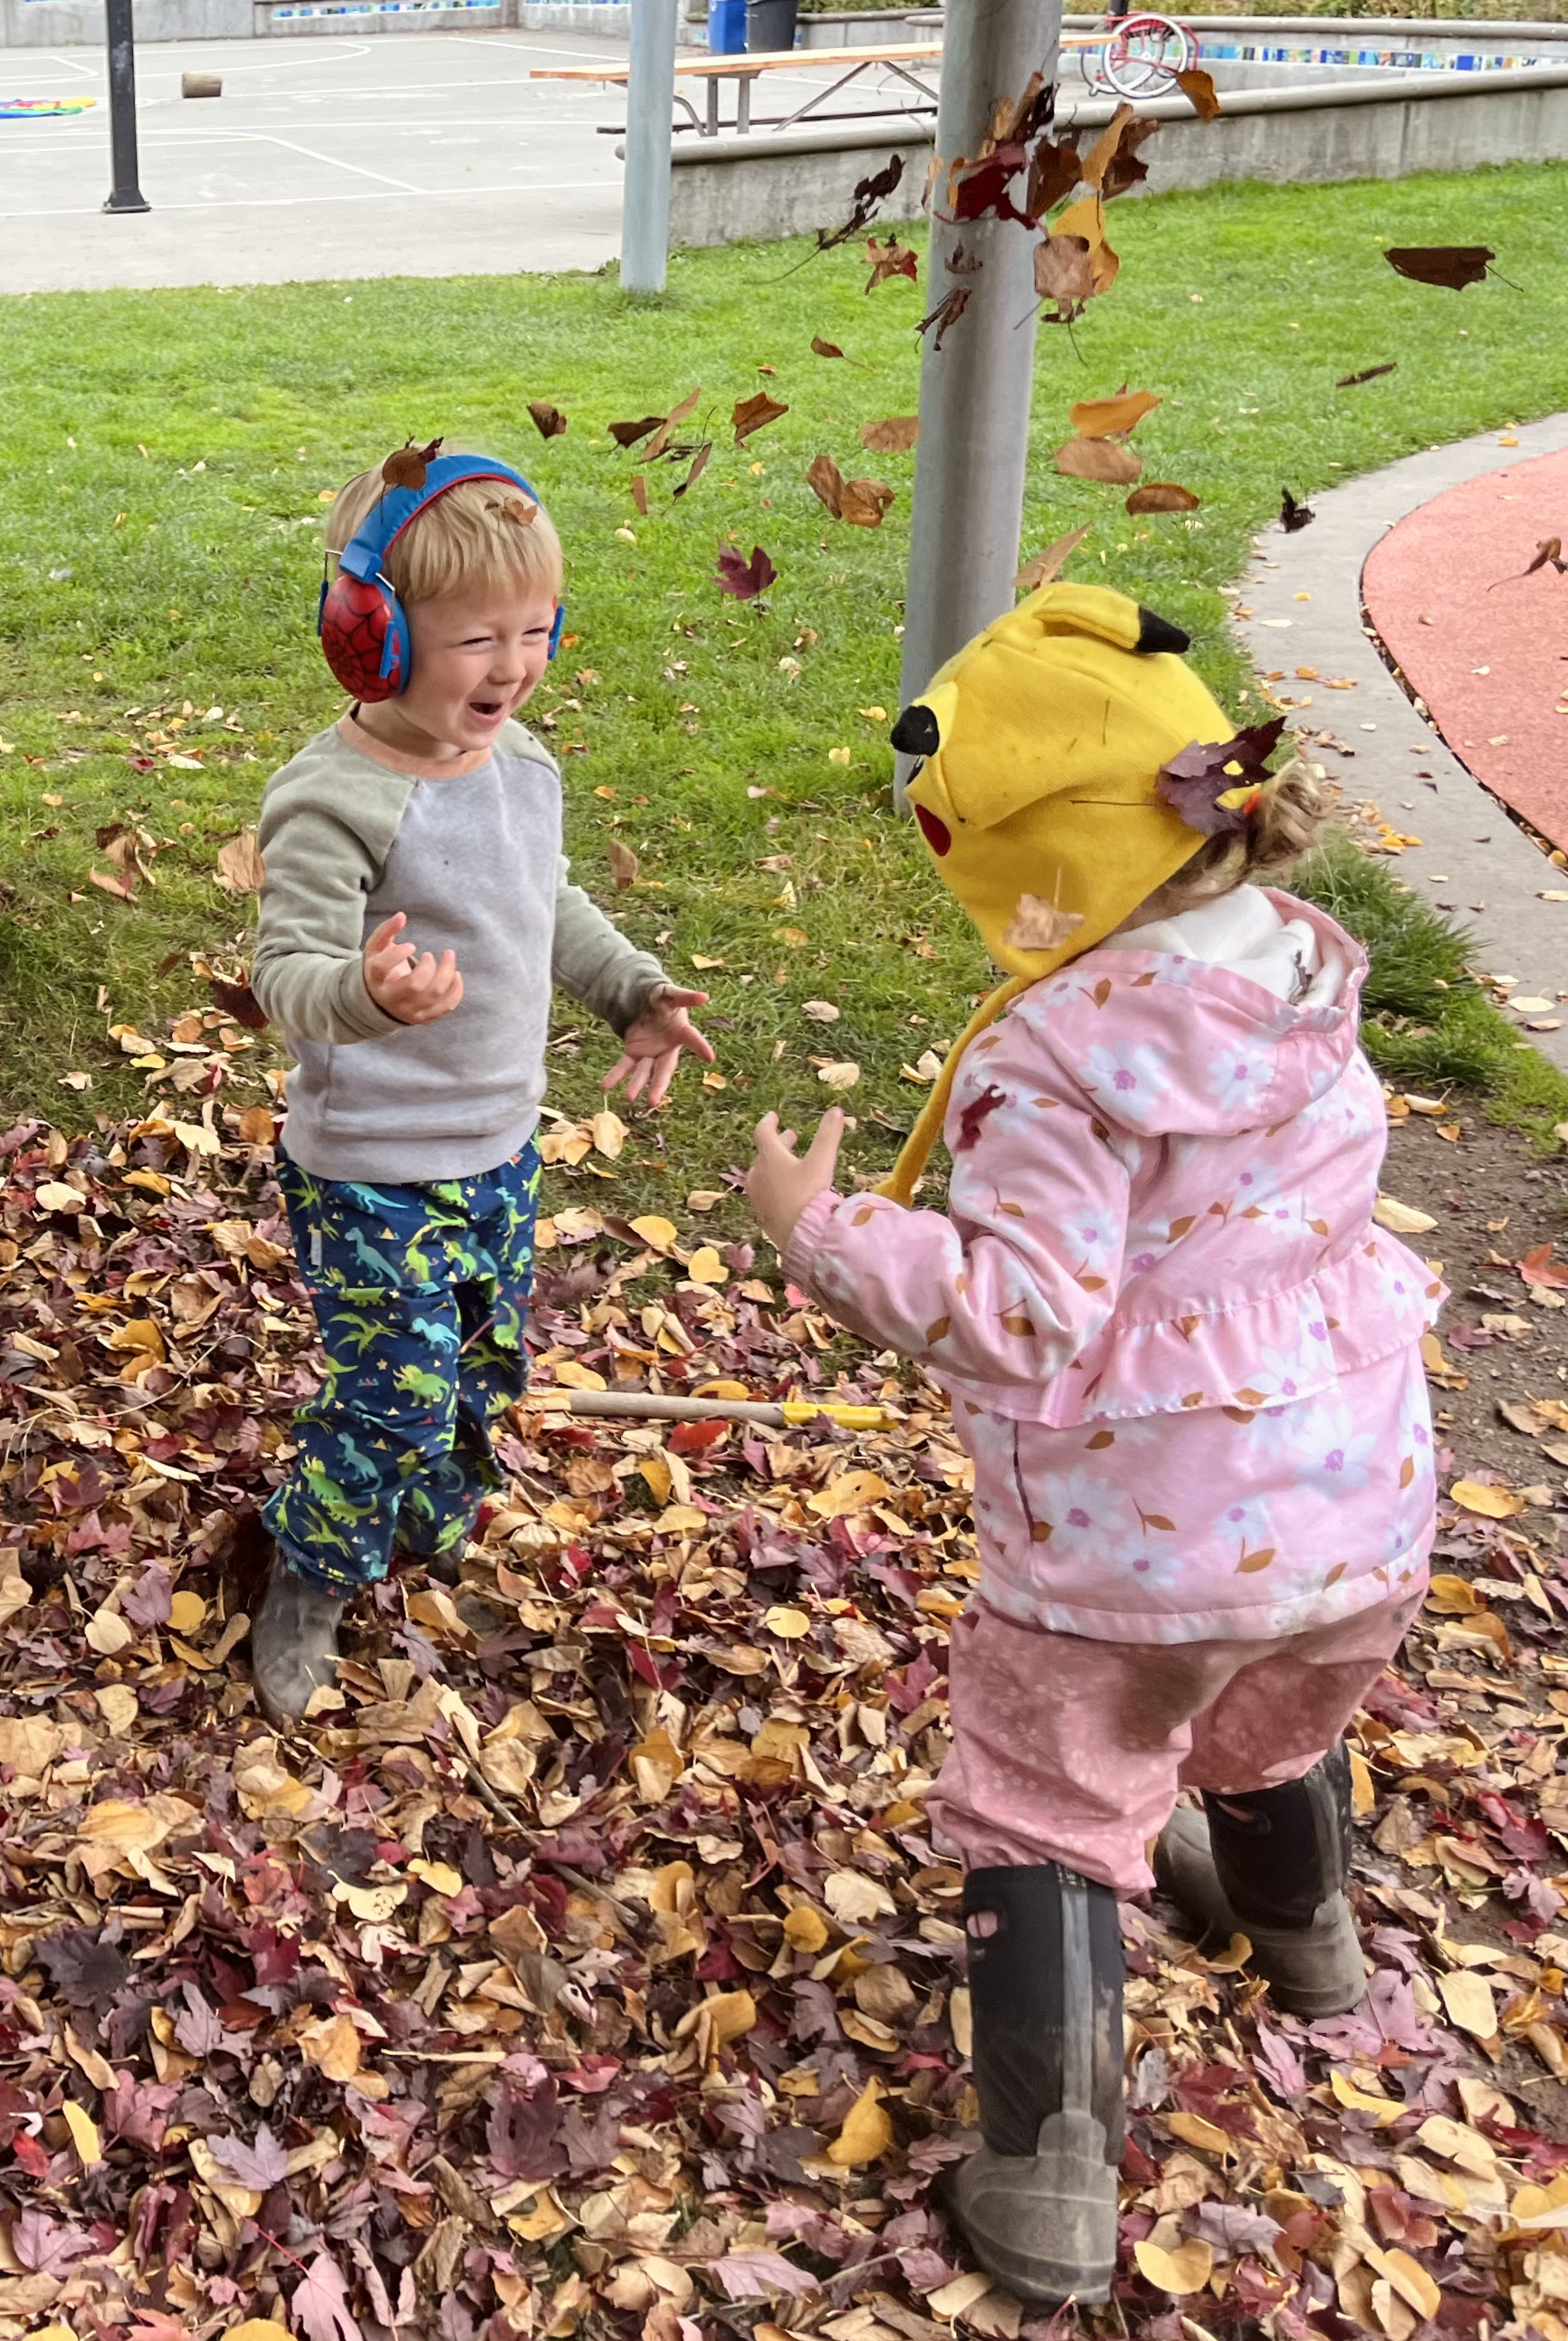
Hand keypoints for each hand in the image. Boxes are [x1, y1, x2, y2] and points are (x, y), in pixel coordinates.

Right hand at [364, 912, 463, 1024]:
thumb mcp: (377, 949)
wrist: (382, 1001)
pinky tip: (456, 975)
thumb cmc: (382, 968)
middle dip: (429, 966)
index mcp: (376, 979)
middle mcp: (392, 999)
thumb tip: (402, 915)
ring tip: (449, 957)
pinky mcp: (425, 1017)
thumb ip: (386, 930)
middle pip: (415, 986)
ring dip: (447, 973)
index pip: (383, 969)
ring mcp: (410, 1011)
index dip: (398, 954)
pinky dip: (457, 989)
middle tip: (431, 955)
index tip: (412, 945)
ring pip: (434, 996)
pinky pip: (447, 1007)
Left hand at [601, 986, 713, 1108]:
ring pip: (643, 1072)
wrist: (647, 1003)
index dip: (700, 1046)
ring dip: (636, 1084)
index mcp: (680, 1032)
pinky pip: (624, 1066)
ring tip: (628, 1097)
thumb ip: (686, 996)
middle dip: (658, 1084)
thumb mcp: (672, 994)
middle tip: (652, 1100)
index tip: (710, 1057)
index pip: (692, 1039)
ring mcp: (650, 1053)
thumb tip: (705, 997)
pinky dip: (615, 1076)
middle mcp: (666, 1048)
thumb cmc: (664, 1000)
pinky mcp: (634, 1053)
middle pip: (664, 1068)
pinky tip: (605, 1087)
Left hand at [746, 1109, 843, 1251]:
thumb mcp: (822, 1161)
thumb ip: (828, 1135)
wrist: (801, 1235)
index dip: (768, 1122)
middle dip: (779, 1144)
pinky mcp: (762, 1214)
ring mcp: (757, 1196)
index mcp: (769, 1157)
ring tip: (791, 1164)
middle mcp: (758, 1174)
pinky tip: (787, 1191)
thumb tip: (837, 1110)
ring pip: (764, 1174)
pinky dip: (775, 1184)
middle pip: (764, 1154)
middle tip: (791, 1137)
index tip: (774, 1116)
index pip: (763, 1132)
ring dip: (776, 1165)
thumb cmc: (809, 1194)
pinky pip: (766, 1192)